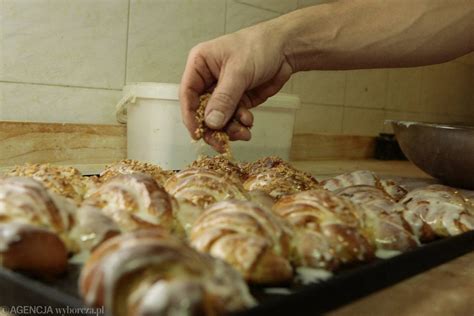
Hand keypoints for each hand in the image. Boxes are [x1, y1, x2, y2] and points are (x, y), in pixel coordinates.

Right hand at [180, 22, 292, 151]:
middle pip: (202, 111)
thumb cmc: (259, 47)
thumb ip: (224, 98)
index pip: (187, 94)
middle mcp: (208, 79)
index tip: (197, 134)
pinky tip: (249, 122)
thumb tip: (211, 123)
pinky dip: (240, 124)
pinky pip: (233, 118)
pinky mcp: (238, 100)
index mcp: (200, 65)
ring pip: (219, 118)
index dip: (190, 116)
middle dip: (213, 127)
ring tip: (244, 132)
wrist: (286, 48)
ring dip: (230, 128)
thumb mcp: (239, 71)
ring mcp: (224, 91)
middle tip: (222, 143)